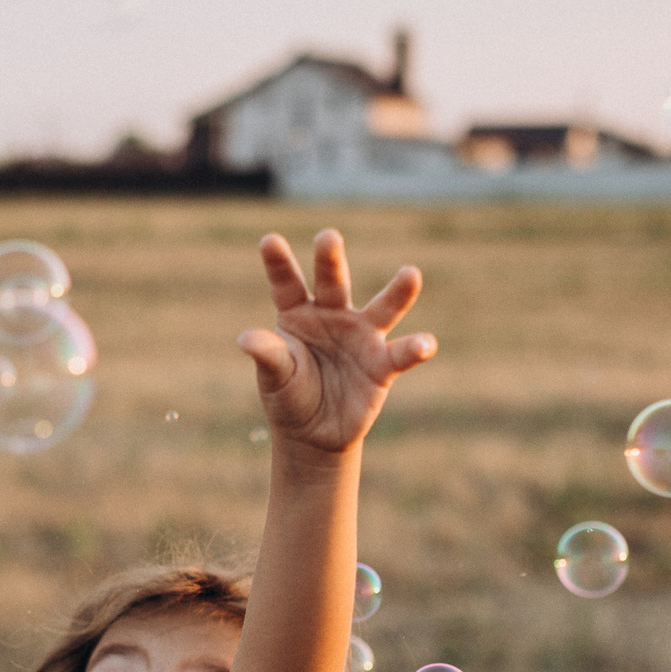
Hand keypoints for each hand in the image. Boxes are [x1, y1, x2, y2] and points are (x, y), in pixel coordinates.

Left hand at [236, 228, 436, 453]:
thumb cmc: (289, 396)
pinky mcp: (382, 364)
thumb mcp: (275, 377)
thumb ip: (268, 355)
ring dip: (398, 292)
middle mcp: (331, 315)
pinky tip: (425, 344)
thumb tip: (245, 338)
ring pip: (382, 308)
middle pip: (332, 283)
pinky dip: (415, 349)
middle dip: (330, 260)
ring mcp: (361, 336)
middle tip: (327, 236)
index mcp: (297, 314)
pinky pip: (402, 353)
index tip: (269, 240)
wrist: (314, 434)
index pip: (286, 285)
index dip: (278, 264)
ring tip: (411, 273)